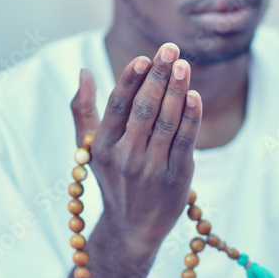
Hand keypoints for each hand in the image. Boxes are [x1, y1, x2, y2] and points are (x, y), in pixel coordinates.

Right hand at [71, 42, 202, 254]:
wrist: (132, 228)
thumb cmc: (112, 180)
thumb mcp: (90, 149)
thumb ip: (83, 110)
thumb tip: (83, 71)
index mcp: (102, 146)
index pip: (118, 105)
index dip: (131, 79)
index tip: (144, 57)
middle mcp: (125, 156)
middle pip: (144, 109)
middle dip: (157, 76)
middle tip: (170, 49)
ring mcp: (151, 168)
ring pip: (166, 122)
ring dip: (176, 90)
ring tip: (183, 64)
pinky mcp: (176, 177)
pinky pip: (184, 142)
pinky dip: (190, 118)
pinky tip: (194, 96)